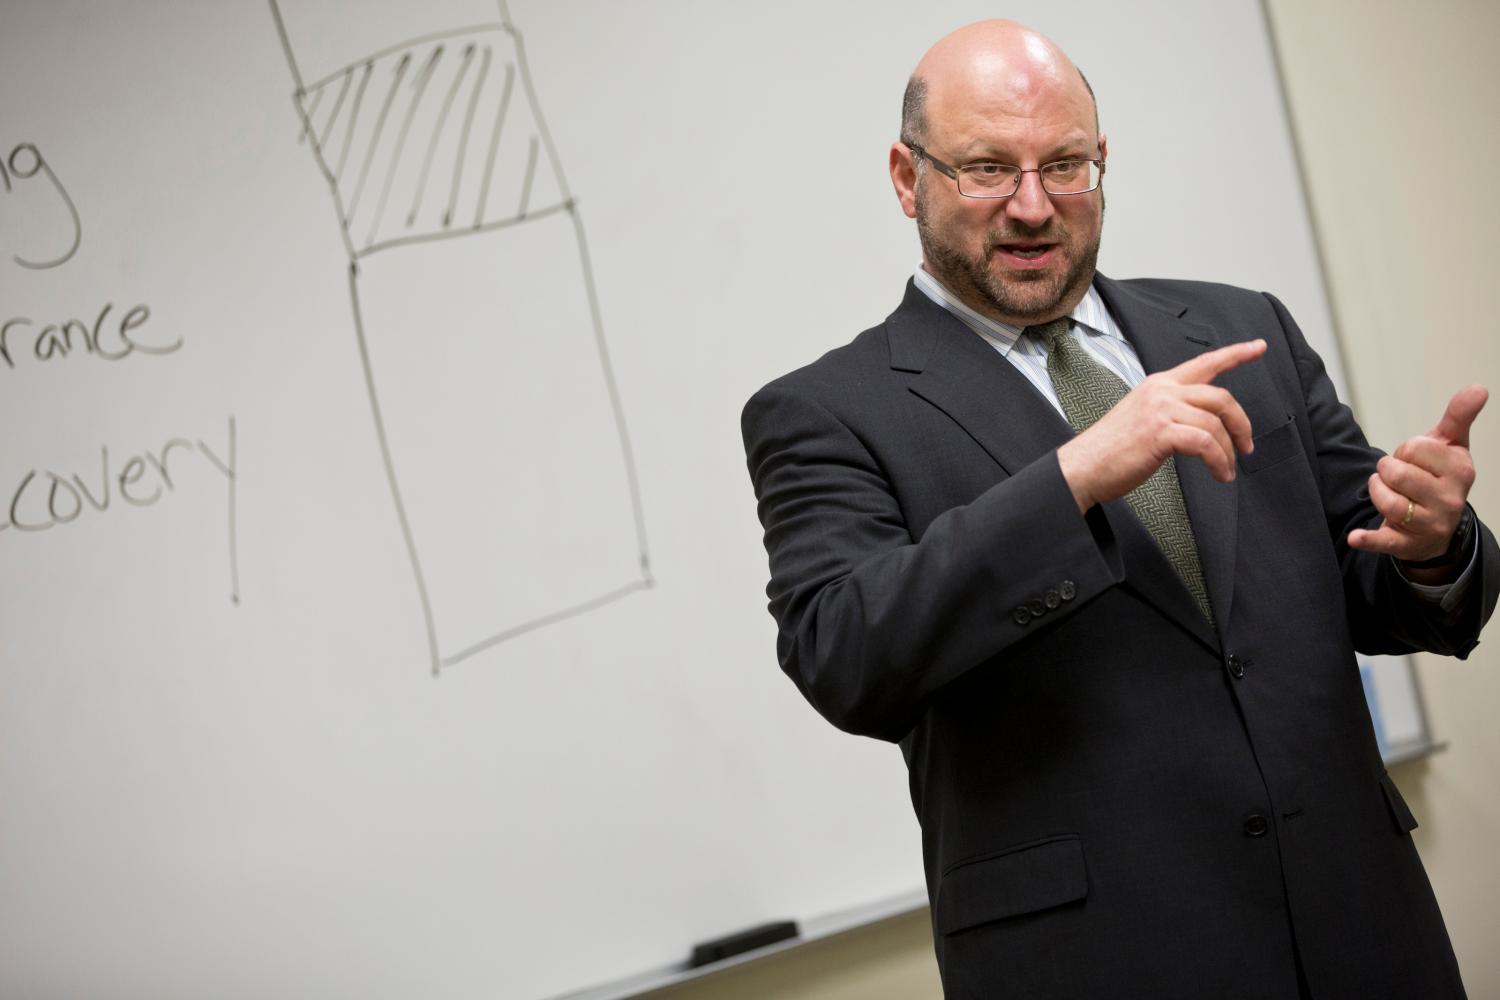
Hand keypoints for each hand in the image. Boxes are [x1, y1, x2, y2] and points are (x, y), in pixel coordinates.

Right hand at [1057, 339, 1267, 512]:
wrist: (1083, 466)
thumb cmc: (1110, 449)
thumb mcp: (1142, 417)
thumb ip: (1170, 411)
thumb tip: (1202, 424)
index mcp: (1158, 384)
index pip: (1204, 363)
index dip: (1235, 354)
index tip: (1259, 347)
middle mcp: (1161, 390)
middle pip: (1220, 396)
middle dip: (1240, 423)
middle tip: (1246, 447)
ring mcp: (1161, 409)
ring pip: (1215, 423)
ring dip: (1227, 451)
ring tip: (1226, 470)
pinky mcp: (1161, 431)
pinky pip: (1206, 443)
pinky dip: (1218, 461)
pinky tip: (1218, 474)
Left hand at [1347, 385, 1486, 572]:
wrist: (1437, 526)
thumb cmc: (1439, 477)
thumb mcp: (1450, 445)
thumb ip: (1458, 416)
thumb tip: (1478, 388)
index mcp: (1460, 471)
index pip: (1414, 448)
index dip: (1406, 451)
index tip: (1416, 460)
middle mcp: (1449, 500)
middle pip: (1397, 473)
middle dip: (1388, 470)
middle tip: (1398, 477)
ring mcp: (1429, 524)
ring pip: (1388, 500)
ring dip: (1377, 492)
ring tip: (1386, 491)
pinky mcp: (1408, 544)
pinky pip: (1385, 541)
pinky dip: (1368, 540)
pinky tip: (1355, 538)